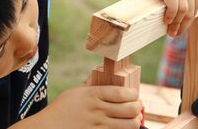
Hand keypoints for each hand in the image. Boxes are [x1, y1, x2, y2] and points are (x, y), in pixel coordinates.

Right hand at [17, 86, 141, 128]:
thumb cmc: (60, 108)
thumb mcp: (74, 92)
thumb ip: (88, 84)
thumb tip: (98, 74)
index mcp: (93, 95)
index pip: (121, 93)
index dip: (133, 93)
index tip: (134, 93)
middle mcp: (98, 110)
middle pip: (129, 109)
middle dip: (137, 106)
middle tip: (137, 105)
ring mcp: (98, 126)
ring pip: (128, 125)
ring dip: (135, 120)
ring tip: (134, 117)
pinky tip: (124, 127)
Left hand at [129, 0, 197, 35]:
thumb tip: (132, 13)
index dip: (171, 11)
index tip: (165, 22)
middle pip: (183, 5)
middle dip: (177, 23)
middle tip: (170, 33)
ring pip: (192, 7)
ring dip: (185, 22)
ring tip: (177, 31)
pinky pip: (197, 3)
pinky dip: (191, 15)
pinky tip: (184, 22)